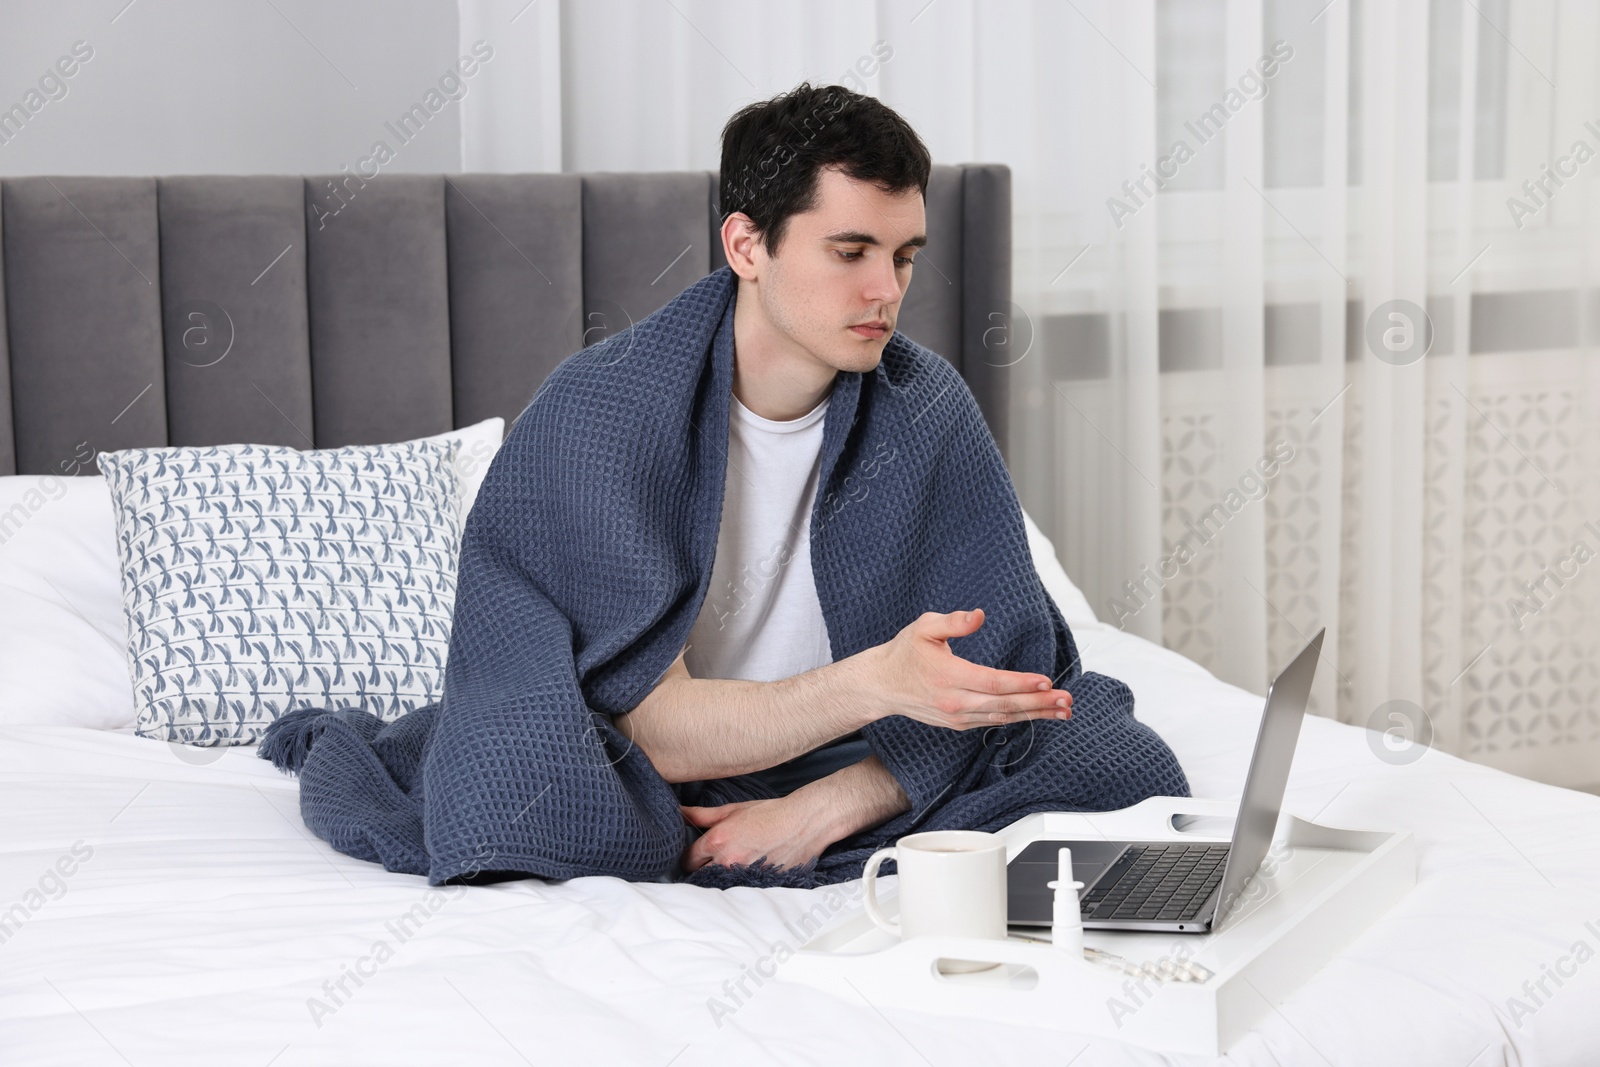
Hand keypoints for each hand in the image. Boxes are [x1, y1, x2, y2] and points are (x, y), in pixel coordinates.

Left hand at [681, 796, 832, 871]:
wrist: (803, 823)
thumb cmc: (768, 813)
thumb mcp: (732, 809)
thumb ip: (701, 815)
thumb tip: (679, 812)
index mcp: (717, 842)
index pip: (687, 860)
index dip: (690, 855)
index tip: (698, 853)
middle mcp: (727, 862)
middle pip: (699, 877)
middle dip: (703, 869)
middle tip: (713, 860)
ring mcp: (743, 876)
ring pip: (719, 885)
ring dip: (720, 878)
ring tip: (732, 865)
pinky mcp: (759, 885)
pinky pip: (739, 889)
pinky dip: (739, 883)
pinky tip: (748, 871)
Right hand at [855, 608, 1071, 730]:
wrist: (882, 685)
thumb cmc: (905, 652)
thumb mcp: (924, 627)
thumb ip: (953, 621)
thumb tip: (980, 615)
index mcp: (948, 676)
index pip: (992, 683)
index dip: (1020, 684)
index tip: (1046, 681)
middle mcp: (954, 702)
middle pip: (1004, 705)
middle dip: (1038, 704)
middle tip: (1067, 701)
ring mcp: (957, 717)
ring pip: (1002, 718)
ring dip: (1035, 715)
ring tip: (1063, 710)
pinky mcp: (959, 724)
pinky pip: (993, 722)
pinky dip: (1018, 718)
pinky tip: (1037, 714)